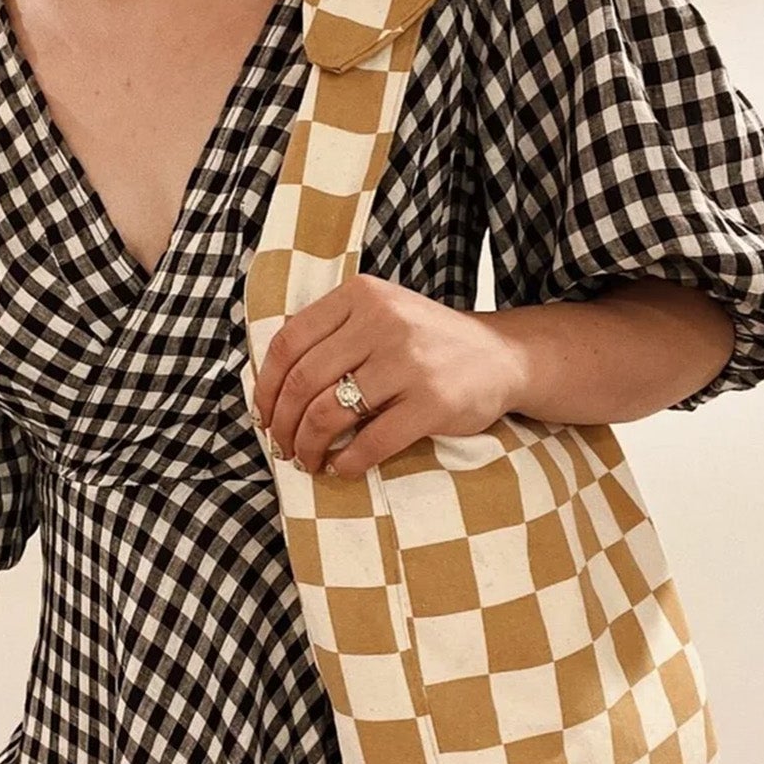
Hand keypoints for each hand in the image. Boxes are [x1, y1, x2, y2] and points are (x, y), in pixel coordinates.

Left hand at [250, 273, 527, 477]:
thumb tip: (271, 386)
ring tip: (308, 460)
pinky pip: (372, 441)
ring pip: (330, 413)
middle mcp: (383, 321)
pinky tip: (343, 468)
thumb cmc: (426, 343)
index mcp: (361, 296)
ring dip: (309, 446)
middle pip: (304, 381)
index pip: (289, 342)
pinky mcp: (433, 402)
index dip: (267, 386)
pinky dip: (348, 462)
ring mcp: (409, 361)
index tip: (263, 414)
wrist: (500, 356)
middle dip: (284, 423)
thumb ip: (332, 334)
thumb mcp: (380, 315)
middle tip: (283, 447)